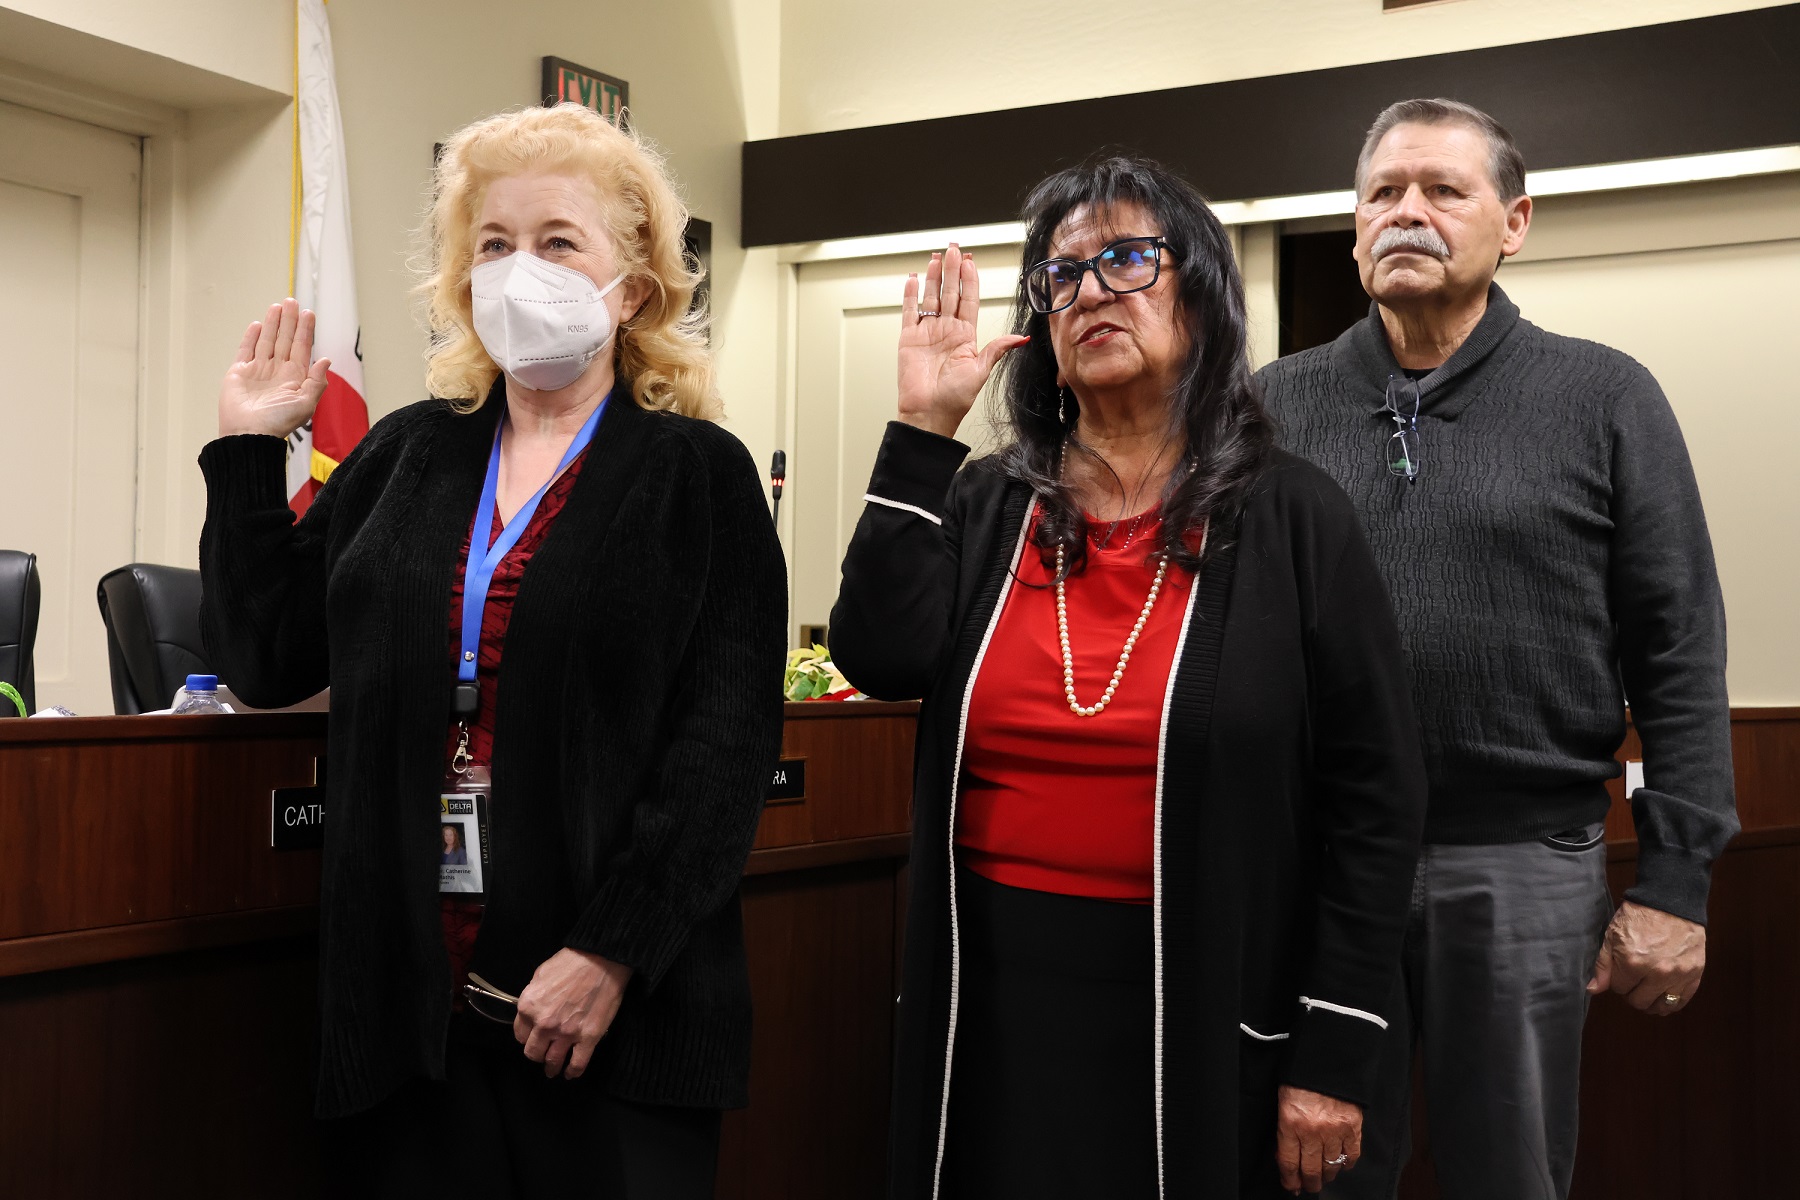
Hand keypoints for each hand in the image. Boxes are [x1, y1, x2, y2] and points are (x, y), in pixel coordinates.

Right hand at [219, 298, 330, 437]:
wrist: (248, 434)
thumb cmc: (278, 423)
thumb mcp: (305, 404)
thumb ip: (317, 382)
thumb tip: (326, 360)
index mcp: (295, 378)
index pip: (302, 348)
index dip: (306, 331)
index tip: (309, 313)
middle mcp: (278, 372)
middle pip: (285, 340)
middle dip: (289, 321)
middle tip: (292, 301)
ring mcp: (258, 371)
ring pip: (267, 341)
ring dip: (273, 324)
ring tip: (277, 306)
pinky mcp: (239, 372)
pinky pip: (246, 350)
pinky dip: (251, 337)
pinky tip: (257, 324)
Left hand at [514, 948, 632, 1078]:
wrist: (602, 960)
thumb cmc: (572, 962)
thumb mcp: (540, 974)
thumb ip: (533, 996)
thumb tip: (534, 1009)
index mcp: (529, 1007)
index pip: (520, 1035)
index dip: (527, 1037)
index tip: (533, 1038)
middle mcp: (544, 1024)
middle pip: (533, 1052)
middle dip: (537, 1054)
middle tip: (543, 1053)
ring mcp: (566, 1033)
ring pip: (553, 1062)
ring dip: (552, 1068)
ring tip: (554, 1070)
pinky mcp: (588, 1038)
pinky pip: (577, 1064)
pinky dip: (573, 1072)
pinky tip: (570, 1073)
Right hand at [897, 243, 1028, 438]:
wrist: (929, 414)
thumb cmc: (955, 399)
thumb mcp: (981, 370)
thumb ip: (997, 349)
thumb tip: (1020, 338)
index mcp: (965, 336)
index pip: (969, 300)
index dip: (969, 280)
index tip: (970, 262)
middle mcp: (946, 330)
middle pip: (950, 292)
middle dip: (952, 270)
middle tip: (953, 249)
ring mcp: (927, 332)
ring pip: (931, 297)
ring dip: (933, 277)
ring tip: (935, 258)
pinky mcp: (909, 338)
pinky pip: (909, 311)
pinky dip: (910, 295)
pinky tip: (912, 279)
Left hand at [1276, 1085, 1361, 1194]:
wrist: (1325, 1061)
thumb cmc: (1301, 1079)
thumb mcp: (1283, 1103)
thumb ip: (1285, 1130)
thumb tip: (1286, 1155)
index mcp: (1290, 1123)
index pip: (1288, 1162)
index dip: (1289, 1179)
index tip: (1291, 1186)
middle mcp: (1312, 1131)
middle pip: (1310, 1169)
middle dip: (1309, 1182)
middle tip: (1309, 1186)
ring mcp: (1334, 1131)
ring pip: (1330, 1165)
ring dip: (1327, 1175)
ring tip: (1324, 1176)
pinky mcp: (1352, 1128)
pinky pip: (1351, 1155)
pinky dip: (1346, 1163)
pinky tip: (1342, 1164)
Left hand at [1588, 899, 1705, 1013]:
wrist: (1670, 901)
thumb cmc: (1638, 916)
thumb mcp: (1612, 935)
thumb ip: (1603, 965)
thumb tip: (1593, 989)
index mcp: (1632, 963)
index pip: (1619, 989)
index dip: (1618, 981)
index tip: (1621, 972)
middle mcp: (1657, 973)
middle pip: (1639, 1001)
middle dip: (1632, 993)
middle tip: (1633, 981)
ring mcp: (1678, 975)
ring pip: (1661, 1006)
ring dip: (1651, 1002)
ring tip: (1647, 990)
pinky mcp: (1695, 974)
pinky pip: (1682, 1001)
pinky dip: (1671, 1002)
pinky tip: (1663, 995)